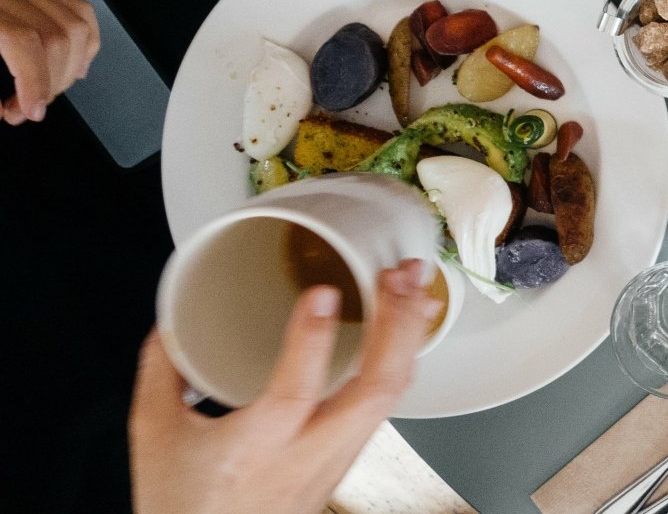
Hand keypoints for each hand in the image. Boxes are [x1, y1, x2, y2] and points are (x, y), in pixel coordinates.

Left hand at [0, 0, 100, 123]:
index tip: (31, 111)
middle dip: (51, 83)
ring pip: (75, 25)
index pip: (23, 39)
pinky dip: (85, 44)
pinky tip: (72, 67)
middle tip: (27, 109)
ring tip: (45, 92)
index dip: (34, 80)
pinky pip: (79, 13)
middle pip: (56, 35)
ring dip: (69, 69)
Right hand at [130, 261, 439, 513]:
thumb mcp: (155, 436)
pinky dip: (400, 360)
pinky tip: (407, 330)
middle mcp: (309, 455)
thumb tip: (172, 321)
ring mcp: (337, 459)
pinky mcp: (347, 459)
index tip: (323, 293)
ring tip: (414, 286)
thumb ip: (163, 371)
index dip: (311, 340)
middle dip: (396, 326)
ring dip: (407, 336)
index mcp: (257, 449)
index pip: (294, 393)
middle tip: (400, 276)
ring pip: (390, 398)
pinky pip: (386, 406)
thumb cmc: (184, 506)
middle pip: (375, 392)